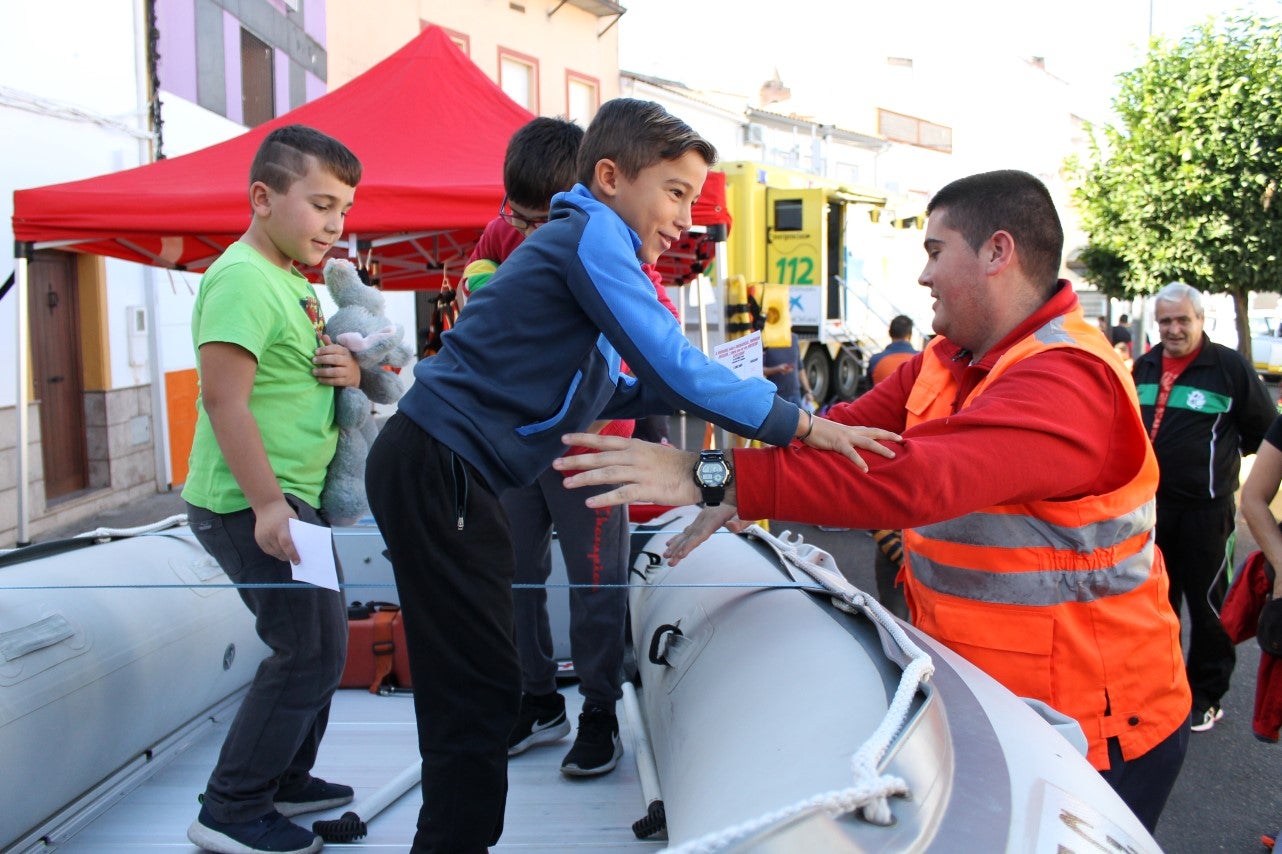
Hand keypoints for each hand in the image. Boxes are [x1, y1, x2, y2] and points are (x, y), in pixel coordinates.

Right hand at [254, 498, 299, 563]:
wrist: (267, 505)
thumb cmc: (284, 512)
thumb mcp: (293, 519)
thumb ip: (295, 533)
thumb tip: (300, 548)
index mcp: (280, 527)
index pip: (286, 543)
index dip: (292, 554)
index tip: (298, 561)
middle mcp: (269, 533)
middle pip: (279, 550)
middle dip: (288, 557)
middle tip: (296, 560)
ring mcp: (262, 537)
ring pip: (273, 552)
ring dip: (281, 556)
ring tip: (288, 557)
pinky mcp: (258, 539)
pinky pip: (267, 550)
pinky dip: (275, 552)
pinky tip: (280, 552)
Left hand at [314, 334, 360, 386]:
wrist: (355, 375)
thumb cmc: (343, 362)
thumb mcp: (339, 353)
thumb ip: (330, 345)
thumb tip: (322, 335)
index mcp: (345, 352)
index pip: (335, 349)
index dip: (325, 349)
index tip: (315, 352)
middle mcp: (348, 361)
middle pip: (335, 359)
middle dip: (323, 359)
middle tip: (313, 361)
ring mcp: (348, 372)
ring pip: (335, 371)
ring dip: (323, 371)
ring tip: (314, 371)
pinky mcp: (346, 381)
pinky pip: (335, 381)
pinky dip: (326, 380)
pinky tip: (319, 379)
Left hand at [554, 433, 699, 507]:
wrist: (698, 474)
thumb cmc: (677, 464)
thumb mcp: (653, 450)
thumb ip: (635, 452)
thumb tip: (622, 453)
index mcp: (635, 445)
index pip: (603, 440)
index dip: (583, 439)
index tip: (563, 439)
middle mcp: (634, 456)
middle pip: (599, 457)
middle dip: (576, 460)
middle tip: (555, 464)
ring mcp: (639, 473)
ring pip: (606, 475)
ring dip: (584, 479)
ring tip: (567, 484)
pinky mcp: (646, 490)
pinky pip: (621, 494)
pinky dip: (604, 499)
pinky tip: (590, 503)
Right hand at [662, 504, 738, 564]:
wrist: (735, 491)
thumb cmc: (741, 506)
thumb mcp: (744, 513)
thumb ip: (739, 521)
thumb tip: (731, 527)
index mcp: (713, 519)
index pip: (700, 535)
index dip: (690, 545)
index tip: (681, 554)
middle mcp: (703, 519)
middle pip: (689, 536)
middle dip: (678, 549)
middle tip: (669, 561)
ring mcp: (700, 519)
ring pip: (685, 534)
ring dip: (675, 545)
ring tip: (666, 555)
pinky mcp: (700, 520)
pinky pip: (687, 530)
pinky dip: (678, 538)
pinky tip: (670, 543)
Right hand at [802, 415, 900, 471]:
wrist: (805, 425)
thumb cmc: (816, 431)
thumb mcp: (832, 436)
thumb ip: (840, 442)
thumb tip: (844, 448)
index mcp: (850, 430)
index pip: (871, 430)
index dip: (883, 433)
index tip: (896, 436)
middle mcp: (851, 431)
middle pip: (875, 433)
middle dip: (889, 436)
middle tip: (902, 440)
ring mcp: (846, 437)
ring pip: (869, 442)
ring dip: (882, 448)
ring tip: (893, 455)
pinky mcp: (838, 443)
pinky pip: (851, 453)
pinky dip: (859, 461)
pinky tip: (866, 469)